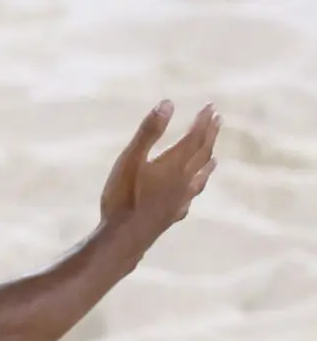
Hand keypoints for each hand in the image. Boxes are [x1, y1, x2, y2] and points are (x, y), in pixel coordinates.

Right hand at [99, 101, 219, 238]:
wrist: (126, 237)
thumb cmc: (124, 196)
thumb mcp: (130, 159)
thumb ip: (149, 132)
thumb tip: (168, 104)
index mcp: (174, 164)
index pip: (195, 137)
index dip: (203, 121)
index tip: (211, 107)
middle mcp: (183, 180)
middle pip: (202, 154)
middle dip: (210, 136)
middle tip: (217, 121)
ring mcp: (181, 198)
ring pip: (201, 176)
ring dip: (208, 162)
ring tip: (215, 157)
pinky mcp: (174, 213)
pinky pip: (192, 196)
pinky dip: (196, 188)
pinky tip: (192, 192)